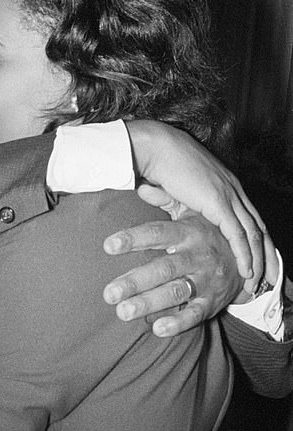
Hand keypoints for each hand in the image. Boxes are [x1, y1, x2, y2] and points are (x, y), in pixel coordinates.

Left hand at [103, 212, 244, 336]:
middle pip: (163, 268)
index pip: (157, 233)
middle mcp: (197, 256)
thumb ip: (166, 200)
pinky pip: (195, 314)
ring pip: (176, 292)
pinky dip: (177, 322)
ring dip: (149, 303)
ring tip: (122, 312)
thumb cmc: (207, 236)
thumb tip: (141, 184)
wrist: (247, 261)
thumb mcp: (191, 214)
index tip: (108, 246)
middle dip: (135, 281)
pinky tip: (156, 329)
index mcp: (189, 232)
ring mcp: (206, 280)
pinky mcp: (212, 302)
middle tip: (108, 293)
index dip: (134, 239)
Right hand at [126, 121, 266, 283]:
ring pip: (254, 233)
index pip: (251, 218)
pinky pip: (238, 234)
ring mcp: (229, 196)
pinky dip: (244, 254)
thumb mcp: (180, 189)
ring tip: (260, 281)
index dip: (257, 241)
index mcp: (228, 186)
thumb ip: (186, 205)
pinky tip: (247, 270)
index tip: (259, 260)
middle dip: (268, 254)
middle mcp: (234, 190)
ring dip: (260, 259)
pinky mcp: (219, 203)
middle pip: (259, 227)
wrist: (157, 149)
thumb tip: (178, 219)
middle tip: (271, 277)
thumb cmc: (163, 165)